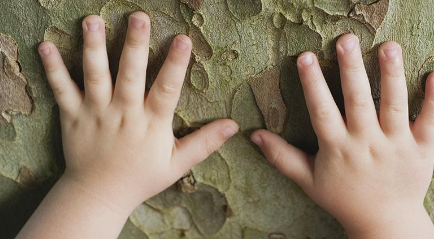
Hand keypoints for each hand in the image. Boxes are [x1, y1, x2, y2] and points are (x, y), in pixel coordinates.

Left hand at [18, 12, 237, 238]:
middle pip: (129, 75)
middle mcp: (123, 114)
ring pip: (95, 76)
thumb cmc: (141, 177)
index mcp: (151, 124)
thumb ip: (205, 142)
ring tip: (93, 20)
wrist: (99, 195)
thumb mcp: (178, 163)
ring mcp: (96, 113)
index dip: (175, 64)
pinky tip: (46, 45)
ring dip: (94, 48)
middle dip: (135, 46)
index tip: (183, 39)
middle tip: (138, 18)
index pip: (166, 90)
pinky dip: (53, 69)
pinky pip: (62, 90)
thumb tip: (234, 126)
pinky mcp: (73, 116)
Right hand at [251, 34, 433, 237]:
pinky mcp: (420, 149)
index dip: (312, 83)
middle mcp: (366, 143)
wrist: (384, 223)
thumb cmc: (343, 199)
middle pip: (358, 100)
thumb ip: (281, 156)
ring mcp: (395, 145)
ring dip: (391, 75)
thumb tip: (254, 134)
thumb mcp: (307, 180)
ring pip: (393, 105)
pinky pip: (430, 122)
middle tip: (346, 41)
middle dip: (351, 69)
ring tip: (389, 47)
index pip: (322, 110)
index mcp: (338, 148)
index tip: (305, 58)